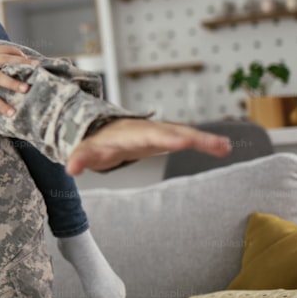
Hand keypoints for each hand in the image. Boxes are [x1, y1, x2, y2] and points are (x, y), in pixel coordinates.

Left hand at [65, 118, 231, 175]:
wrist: (103, 131)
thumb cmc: (97, 142)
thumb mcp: (87, 150)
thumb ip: (80, 157)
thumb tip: (71, 167)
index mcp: (130, 133)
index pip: (147, 135)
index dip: (164, 138)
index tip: (180, 142)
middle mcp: (149, 129)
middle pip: (172, 132)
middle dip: (191, 137)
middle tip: (212, 143)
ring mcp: (160, 132)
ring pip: (184, 133)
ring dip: (204, 139)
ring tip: (225, 147)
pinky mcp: (168, 138)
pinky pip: (188, 138)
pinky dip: (205, 142)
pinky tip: (225, 148)